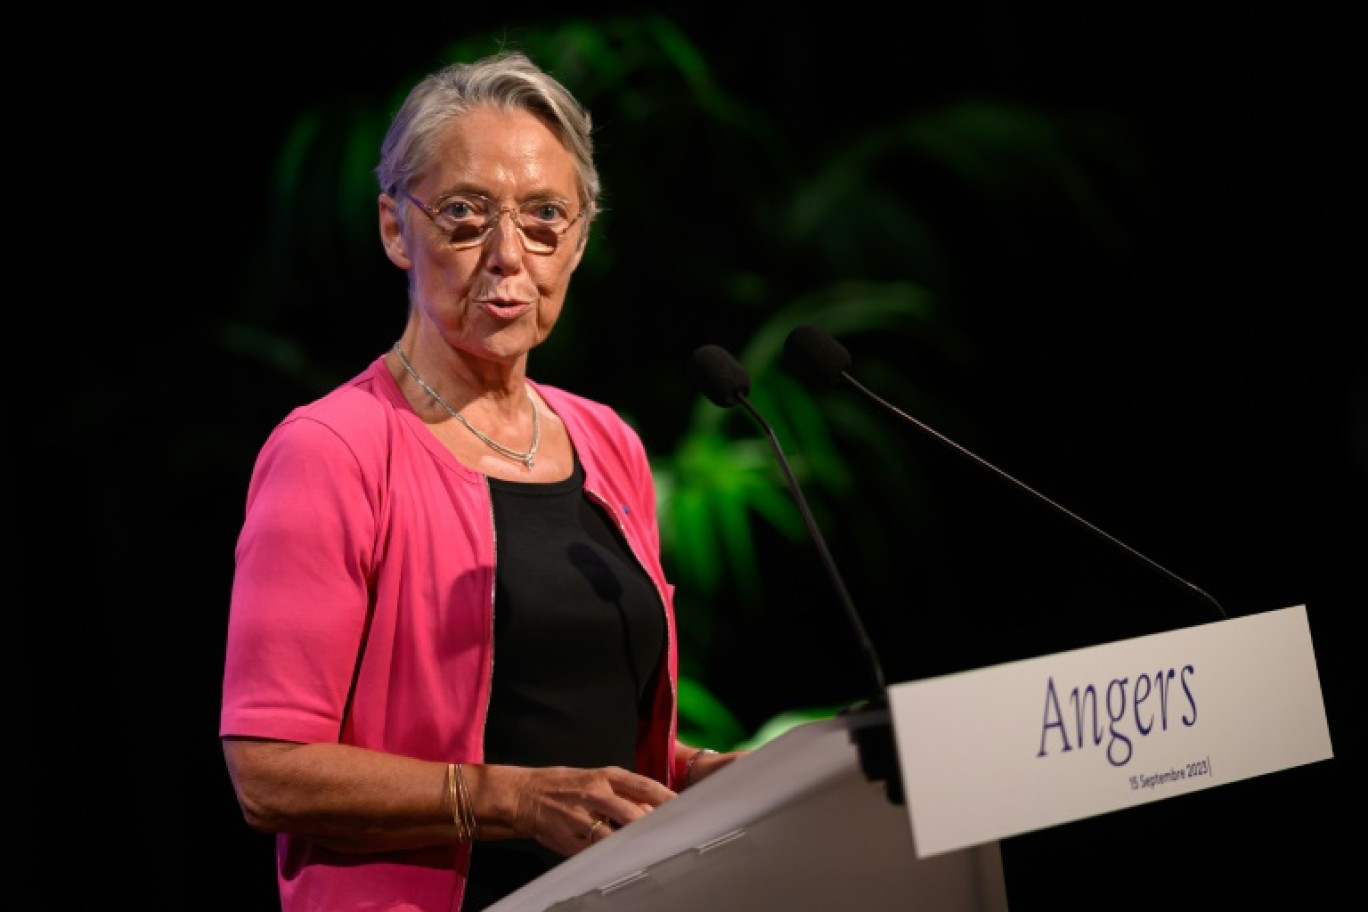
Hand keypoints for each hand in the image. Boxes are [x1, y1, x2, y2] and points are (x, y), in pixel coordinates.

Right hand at [508, 765, 676, 855]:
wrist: (524, 794)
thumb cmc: (565, 786)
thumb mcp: (596, 780)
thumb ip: (624, 794)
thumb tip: (652, 811)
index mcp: (606, 776)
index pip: (644, 786)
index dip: (666, 798)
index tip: (685, 808)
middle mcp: (595, 793)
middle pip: (632, 812)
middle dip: (652, 826)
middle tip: (673, 835)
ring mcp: (580, 817)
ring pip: (613, 834)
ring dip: (632, 844)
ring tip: (650, 851)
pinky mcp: (568, 838)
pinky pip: (593, 852)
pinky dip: (607, 857)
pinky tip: (619, 861)